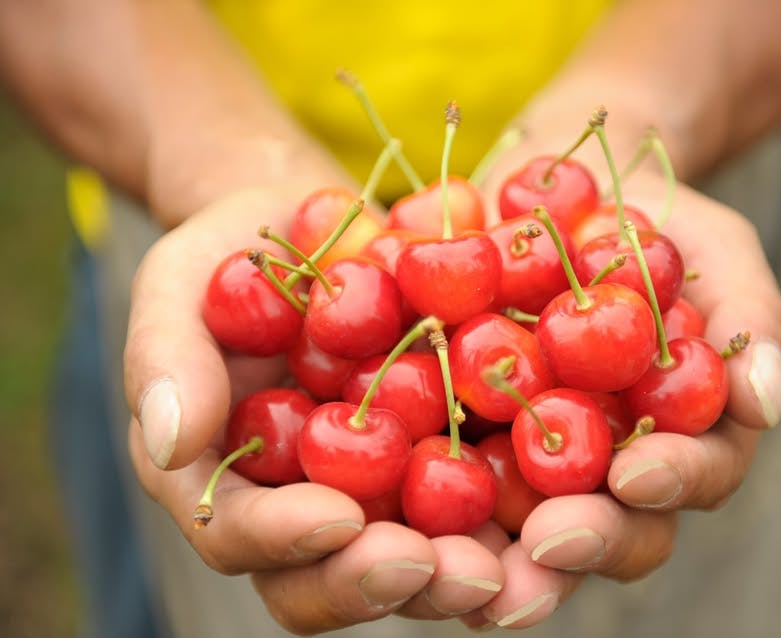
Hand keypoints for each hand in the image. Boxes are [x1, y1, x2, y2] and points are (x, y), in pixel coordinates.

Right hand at [124, 182, 510, 633]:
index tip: (335, 518)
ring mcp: (389, 487)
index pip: (248, 540)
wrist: (312, 224)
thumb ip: (164, 358)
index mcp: (236, 484)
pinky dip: (531, 500)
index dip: (286, 541)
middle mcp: (315, 506)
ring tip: (520, 557)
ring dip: (473, 568)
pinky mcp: (454, 451)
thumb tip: (170, 439)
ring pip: (428, 556)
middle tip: (448, 570)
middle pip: (344, 574)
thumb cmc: (231, 255)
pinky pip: (493, 489)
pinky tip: (575, 490)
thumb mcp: (179, 284)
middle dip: (392, 581)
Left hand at [454, 163, 780, 629]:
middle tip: (547, 546)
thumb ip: (751, 320)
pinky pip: (432, 474)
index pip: (690, 478)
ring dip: (493, 557)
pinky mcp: (452, 437)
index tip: (636, 473)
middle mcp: (603, 469)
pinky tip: (380, 508)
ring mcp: (526, 461)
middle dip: (581, 543)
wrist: (552, 188)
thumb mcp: (716, 250)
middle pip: (605, 530)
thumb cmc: (649, 221)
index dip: (671, 482)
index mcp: (675, 438)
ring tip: (461, 567)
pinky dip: (411, 495)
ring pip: (517, 530)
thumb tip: (765, 404)